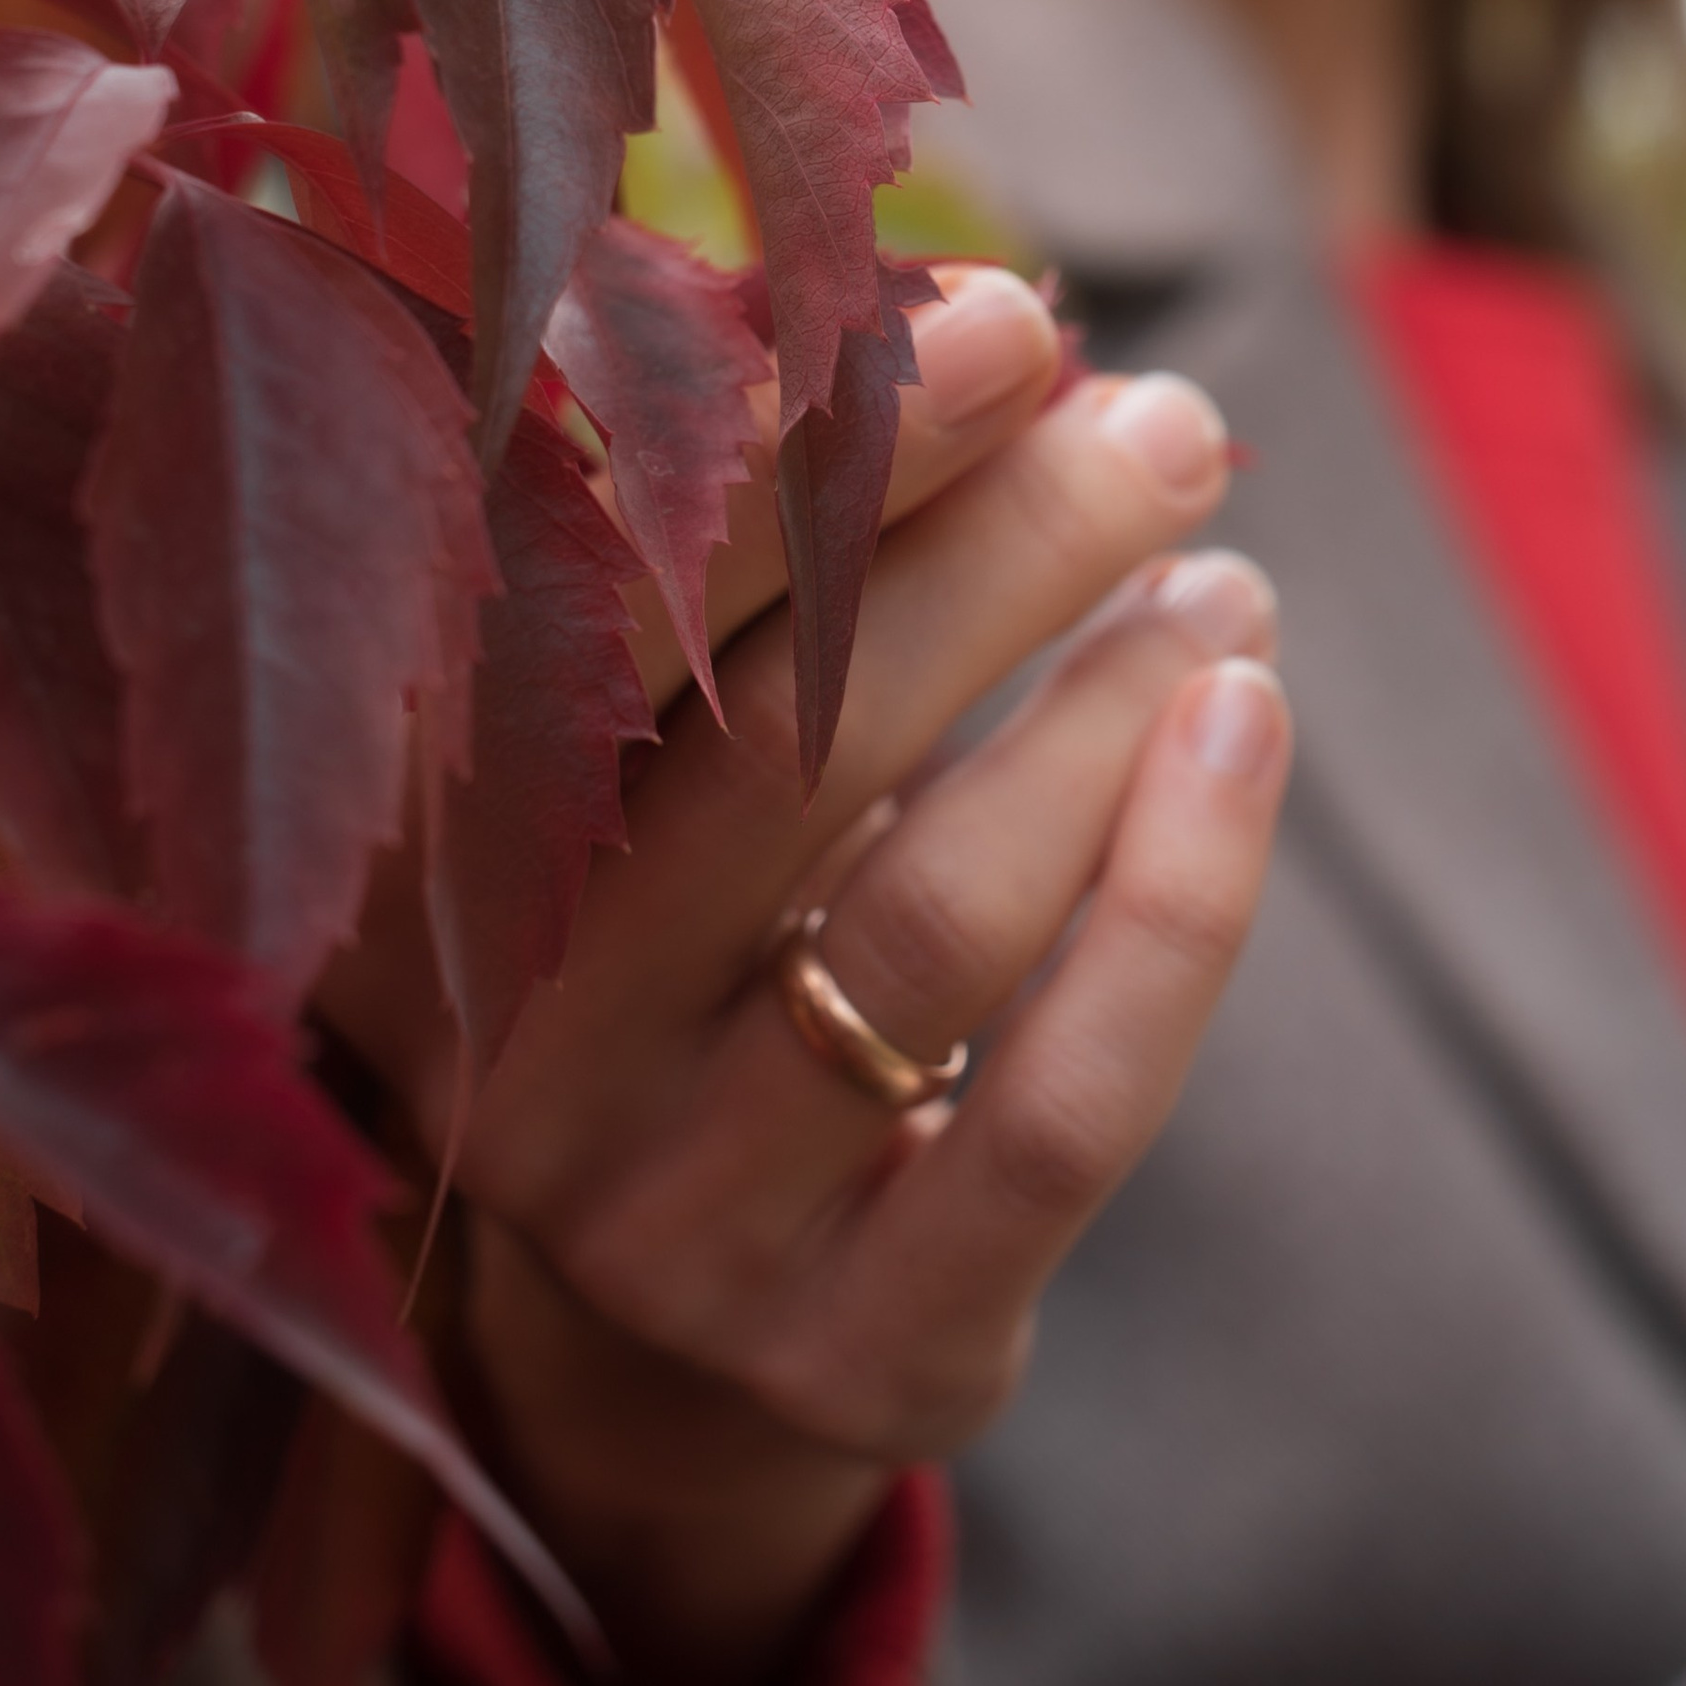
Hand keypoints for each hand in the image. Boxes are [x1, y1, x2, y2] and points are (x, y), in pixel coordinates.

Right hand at [326, 271, 1289, 1685]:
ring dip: (1111, 716)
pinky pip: (1055, 1112)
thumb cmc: (673, 966)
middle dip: (1002, 554)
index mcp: (441, 854)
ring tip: (1222, 583)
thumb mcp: (647, 784)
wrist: (639, 1369)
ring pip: (929, 924)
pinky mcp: (853, 1349)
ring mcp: (673, 1221)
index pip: (627, 612)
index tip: (1004, 316)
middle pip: (786, 751)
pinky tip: (1245, 734)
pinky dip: (1179, 902)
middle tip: (1163, 422)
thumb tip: (982, 323)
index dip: (820, 452)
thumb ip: (746, 586)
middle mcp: (517, 1046)